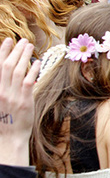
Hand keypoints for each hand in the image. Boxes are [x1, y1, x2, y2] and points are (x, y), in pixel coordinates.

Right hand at [0, 38, 39, 165]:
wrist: (9, 137)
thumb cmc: (4, 120)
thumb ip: (2, 85)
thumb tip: (8, 70)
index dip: (1, 52)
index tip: (6, 41)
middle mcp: (1, 91)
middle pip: (7, 66)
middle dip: (14, 51)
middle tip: (21, 40)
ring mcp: (12, 96)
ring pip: (18, 71)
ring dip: (24, 56)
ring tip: (29, 46)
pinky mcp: (24, 101)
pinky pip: (28, 82)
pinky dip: (33, 71)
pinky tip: (37, 63)